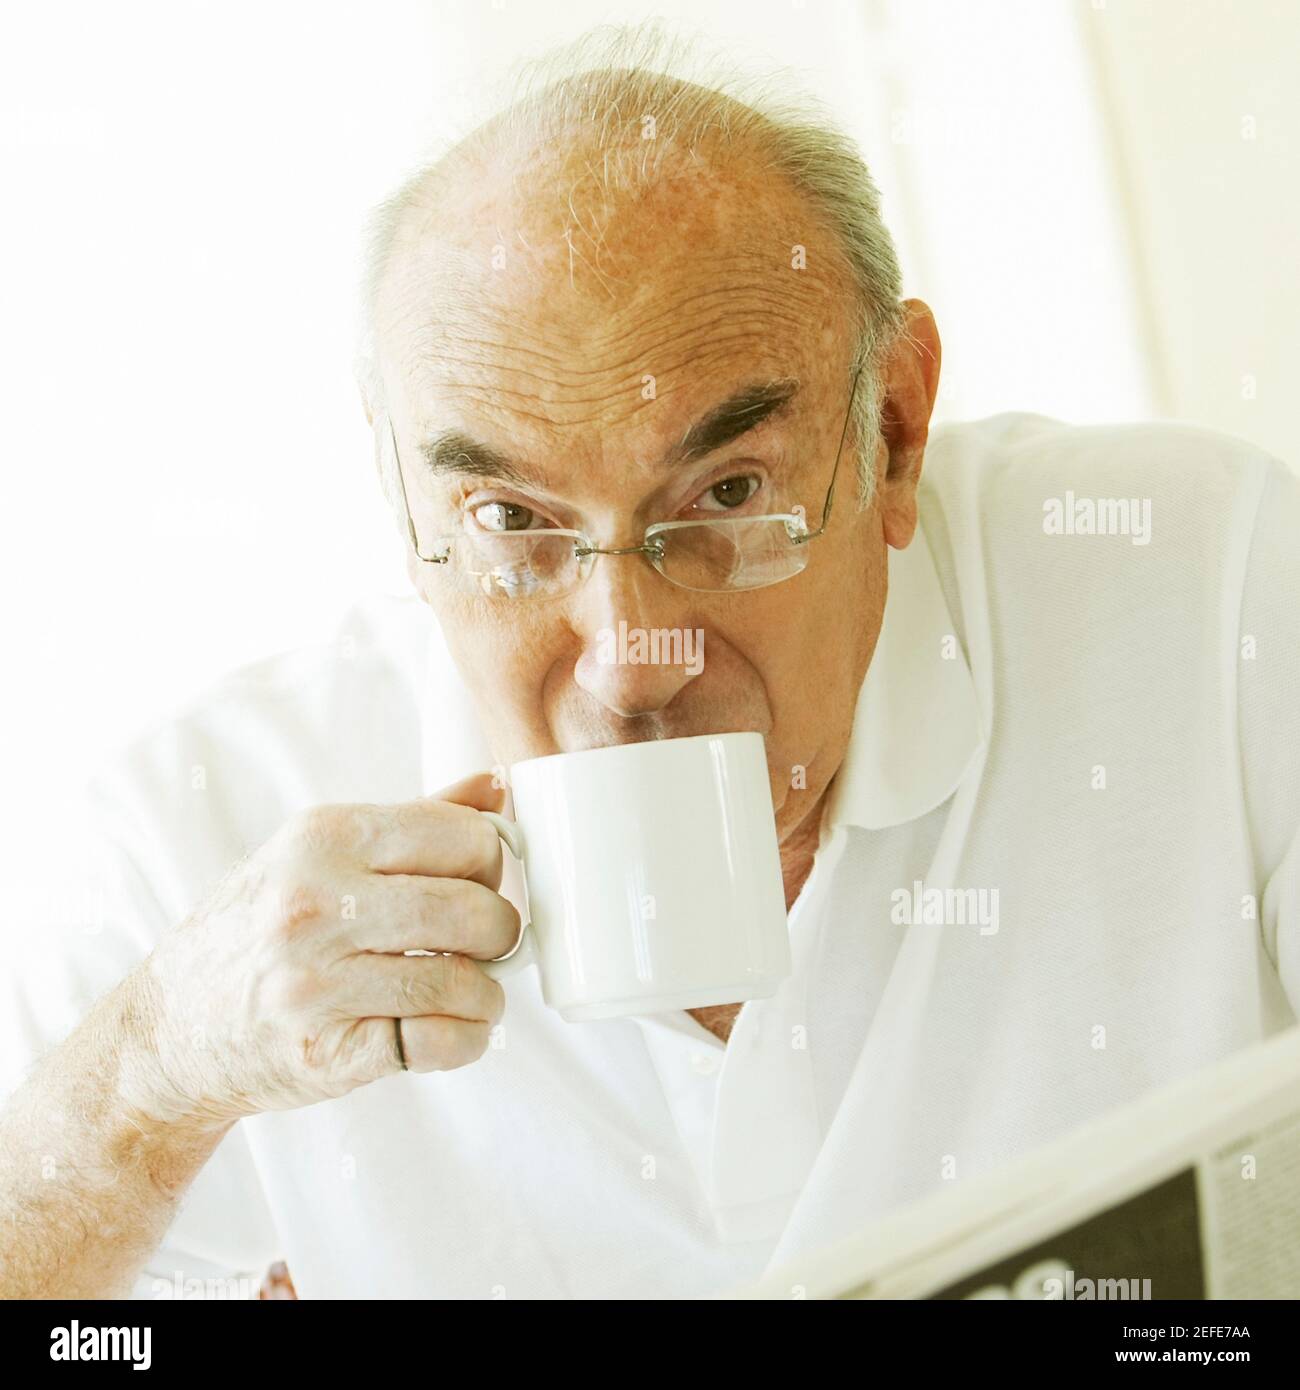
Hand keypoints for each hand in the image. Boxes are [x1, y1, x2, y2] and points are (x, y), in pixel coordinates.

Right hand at [120, 773, 518, 1128]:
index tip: (481, 881)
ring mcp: (316, 984)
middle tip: (489, 941)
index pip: (462, 835)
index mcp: (324, 837)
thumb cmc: (259, 928)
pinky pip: (437, 1042)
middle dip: (500, 930)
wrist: (170, 1029)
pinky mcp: (325, 1052)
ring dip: (488, 993)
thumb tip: (497, 785)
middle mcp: (315, 905)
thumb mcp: (319, 852)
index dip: (491, 861)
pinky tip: (454, 1029)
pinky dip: (467, 1039)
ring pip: (462, 981)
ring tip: (475, 990)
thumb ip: (416, 818)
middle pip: (471, 910)